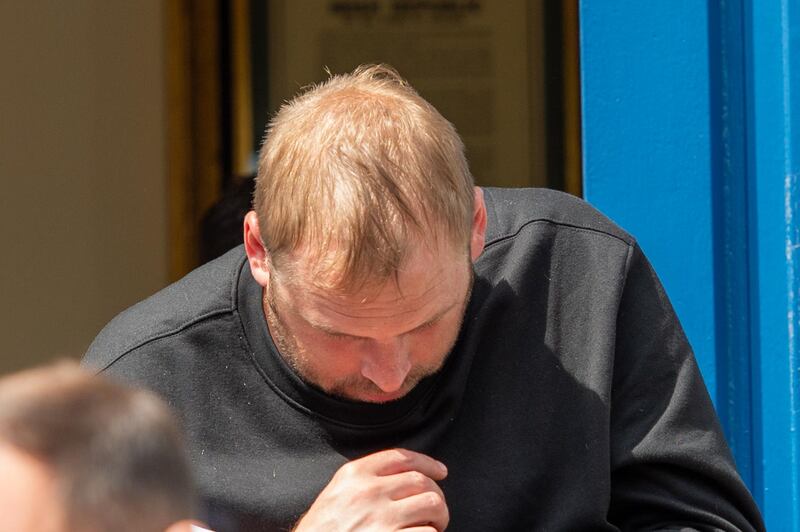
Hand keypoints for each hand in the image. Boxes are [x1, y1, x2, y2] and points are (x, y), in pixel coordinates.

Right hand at [294, 448, 448, 530]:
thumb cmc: (322, 531)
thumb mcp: (337, 495)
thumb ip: (365, 479)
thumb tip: (407, 474)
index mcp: (353, 475)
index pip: (401, 457)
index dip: (427, 463)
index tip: (441, 471)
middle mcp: (367, 492)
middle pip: (422, 481)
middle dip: (436, 495)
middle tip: (436, 511)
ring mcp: (380, 519)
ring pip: (432, 504)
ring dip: (439, 517)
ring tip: (432, 527)